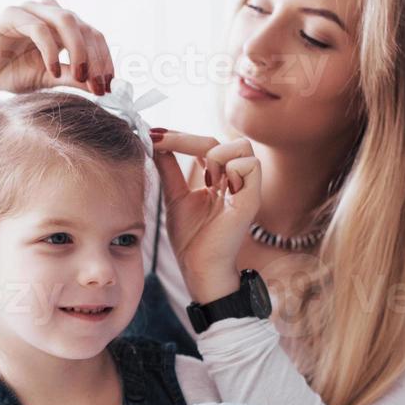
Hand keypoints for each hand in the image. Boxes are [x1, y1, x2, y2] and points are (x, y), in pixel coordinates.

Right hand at [0, 0, 115, 96]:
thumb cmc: (13, 73)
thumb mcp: (50, 78)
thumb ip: (75, 77)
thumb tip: (102, 86)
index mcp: (63, 24)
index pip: (94, 36)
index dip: (105, 60)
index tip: (108, 87)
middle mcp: (50, 12)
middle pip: (85, 28)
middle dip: (96, 59)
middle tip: (97, 86)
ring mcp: (30, 9)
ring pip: (66, 21)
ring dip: (79, 50)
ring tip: (81, 77)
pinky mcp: (10, 14)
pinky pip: (38, 28)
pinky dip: (50, 50)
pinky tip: (52, 69)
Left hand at [150, 132, 262, 302]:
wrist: (198, 269)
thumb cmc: (191, 240)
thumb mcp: (174, 196)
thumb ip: (168, 169)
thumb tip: (156, 142)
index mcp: (220, 179)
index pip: (205, 145)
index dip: (180, 137)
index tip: (153, 135)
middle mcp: (235, 181)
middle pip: (223, 140)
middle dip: (189, 139)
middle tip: (162, 145)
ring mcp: (245, 190)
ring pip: (242, 147)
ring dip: (216, 154)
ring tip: (204, 178)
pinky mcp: (250, 201)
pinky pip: (250, 166)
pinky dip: (232, 168)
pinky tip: (216, 186)